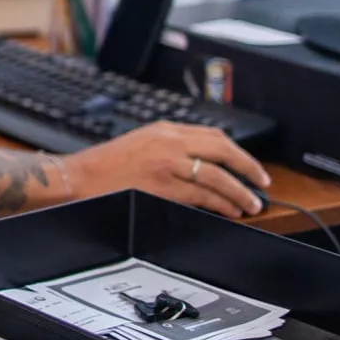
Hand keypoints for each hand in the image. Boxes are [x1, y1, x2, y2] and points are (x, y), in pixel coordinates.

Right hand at [63, 122, 269, 217]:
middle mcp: (169, 142)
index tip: (247, 163)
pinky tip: (230, 210)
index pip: (212, 135)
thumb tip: (201, 162)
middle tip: (262, 181)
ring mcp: (168, 164)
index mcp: (164, 129)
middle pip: (222, 150)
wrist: (77, 178)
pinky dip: (222, 203)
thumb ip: (168, 147)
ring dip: (240, 191)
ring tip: (251, 203)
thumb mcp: (139, 143)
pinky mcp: (164, 187)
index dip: (236, 151)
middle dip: (248, 167)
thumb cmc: (103, 167)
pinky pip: (203, 195)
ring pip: (218, 175)